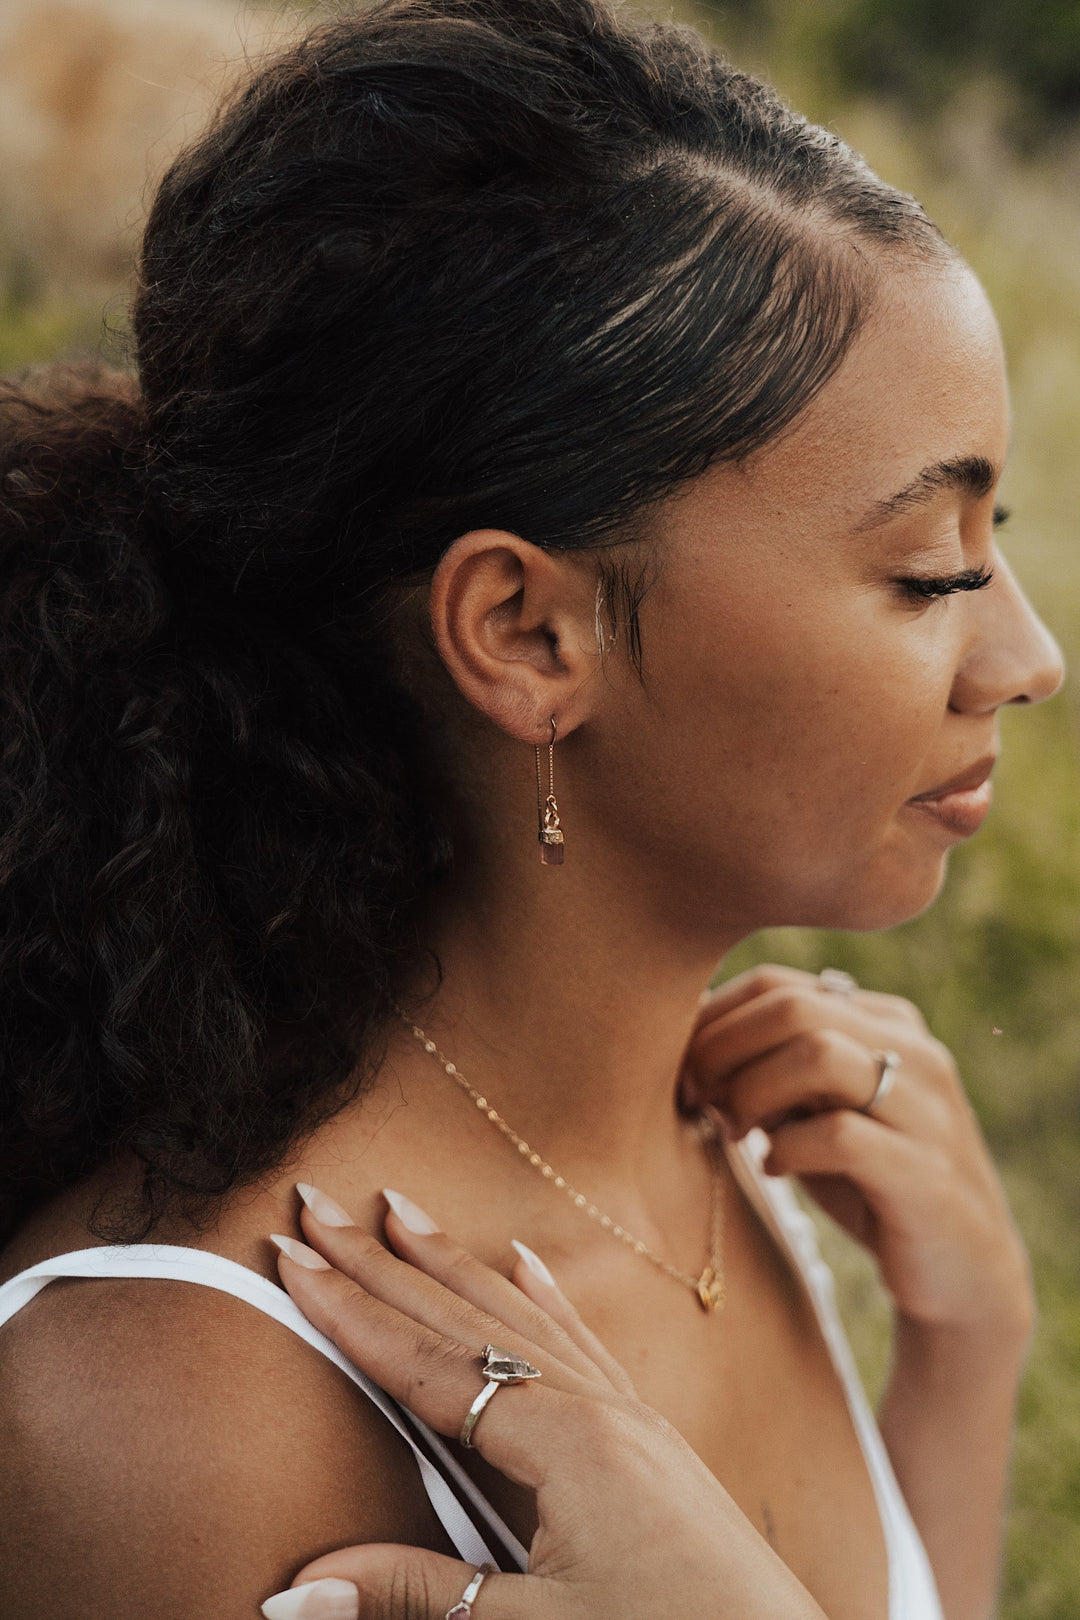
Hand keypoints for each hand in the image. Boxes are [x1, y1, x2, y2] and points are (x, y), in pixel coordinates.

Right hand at [259, 1191, 826, 1619]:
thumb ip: (417, 1596)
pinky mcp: (653, 1436)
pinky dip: (543, 1296)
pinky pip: (584, 1341)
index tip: (289, 1260)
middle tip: (317, 1205)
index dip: (351, 1312)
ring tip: (398, 1212)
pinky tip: (523, 1261)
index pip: (428, 1361)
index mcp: (566, 1440)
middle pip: (466, 1315)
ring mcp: (630, 1414)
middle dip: (383, 1261)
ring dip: (451, 1263)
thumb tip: (294, 1588)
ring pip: (520, 1315)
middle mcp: (597, 1406)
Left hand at [683, 965, 1034, 1333]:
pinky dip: (787, 1148)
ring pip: (818, 1054)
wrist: (965, 1273)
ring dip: (752, 1092)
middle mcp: (914, 1051)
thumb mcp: (815, 1115)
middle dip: (722, 1050)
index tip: (680, 1069)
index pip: (777, 986)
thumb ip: (771, 1071)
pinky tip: (774, 1169)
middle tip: (696, 1099)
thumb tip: (684, 1041)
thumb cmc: (869, 1184)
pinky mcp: (926, 1173)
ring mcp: (926, 1109)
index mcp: (885, 1022)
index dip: (711, 1021)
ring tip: (735, 1130)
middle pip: (792, 1007)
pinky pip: (839, 1135)